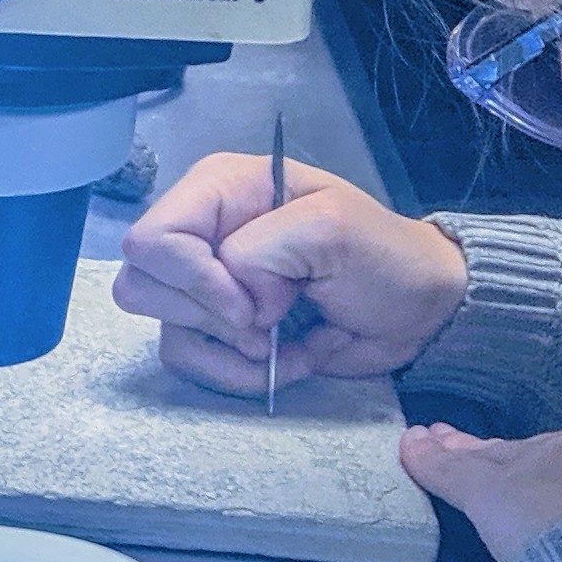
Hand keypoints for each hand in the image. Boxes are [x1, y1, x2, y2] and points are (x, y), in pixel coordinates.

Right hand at [115, 149, 467, 393]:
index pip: (153, 239)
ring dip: (230, 350)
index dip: (193, 280)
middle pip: (143, 286)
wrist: (418, 311)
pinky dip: (238, 372)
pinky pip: (189, 362)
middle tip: (267, 319)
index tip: (251, 304)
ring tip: (282, 340)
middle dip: (210, 316)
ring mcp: (205, 285)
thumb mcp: (332, 228)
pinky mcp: (217, 331)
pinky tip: (287, 356)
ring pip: (164, 329)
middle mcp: (201, 233)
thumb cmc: (384, 256)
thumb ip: (263, 250)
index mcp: (218, 190)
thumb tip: (240, 303)